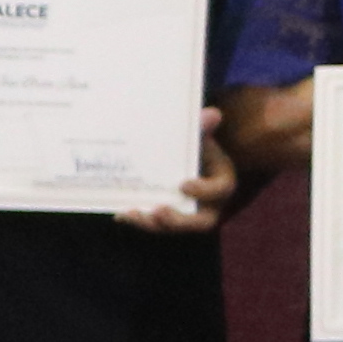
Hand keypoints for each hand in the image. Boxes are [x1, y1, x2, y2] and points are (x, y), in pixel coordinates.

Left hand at [112, 108, 236, 235]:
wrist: (190, 161)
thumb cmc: (197, 149)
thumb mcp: (201, 138)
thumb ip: (203, 129)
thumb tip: (211, 114)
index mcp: (221, 184)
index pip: (220, 191)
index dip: (203, 191)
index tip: (183, 184)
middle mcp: (208, 206)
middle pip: (199, 223)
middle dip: (177, 220)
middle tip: (158, 211)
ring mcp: (187, 216)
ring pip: (173, 227)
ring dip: (151, 224)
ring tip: (129, 213)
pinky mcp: (168, 219)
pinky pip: (155, 225)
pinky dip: (138, 220)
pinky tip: (121, 212)